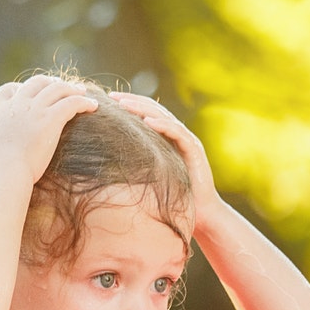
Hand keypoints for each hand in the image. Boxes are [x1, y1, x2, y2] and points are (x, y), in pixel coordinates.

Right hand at [0, 75, 98, 184]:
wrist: (3, 172)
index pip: (10, 90)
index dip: (21, 89)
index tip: (30, 92)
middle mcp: (18, 104)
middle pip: (37, 83)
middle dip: (50, 82)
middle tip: (61, 87)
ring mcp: (35, 110)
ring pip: (57, 88)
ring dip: (71, 88)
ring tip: (82, 92)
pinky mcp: (51, 119)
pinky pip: (72, 102)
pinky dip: (83, 101)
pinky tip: (93, 106)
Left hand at [110, 91, 218, 205]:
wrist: (201, 212)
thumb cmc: (174, 196)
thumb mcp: (151, 176)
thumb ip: (137, 164)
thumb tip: (108, 161)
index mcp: (168, 138)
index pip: (148, 113)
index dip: (130, 105)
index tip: (108, 101)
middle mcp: (178, 135)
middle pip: (154, 110)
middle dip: (132, 101)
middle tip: (111, 96)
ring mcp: (187, 140)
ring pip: (164, 117)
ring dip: (142, 109)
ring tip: (124, 105)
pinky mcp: (194, 150)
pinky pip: (177, 132)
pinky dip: (162, 125)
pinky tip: (146, 121)